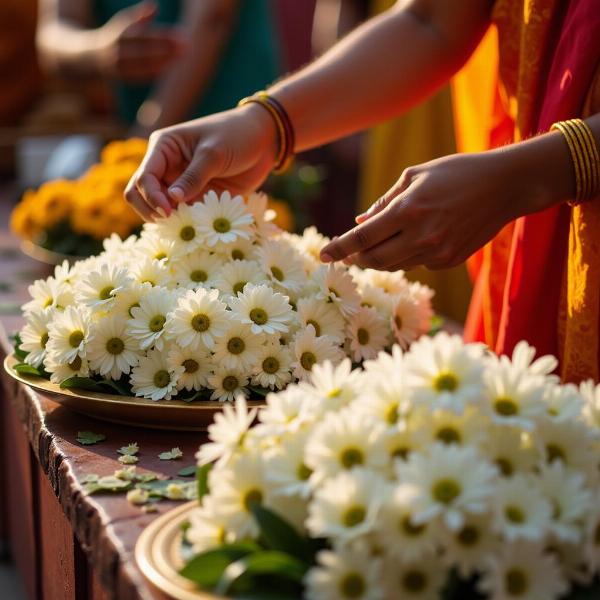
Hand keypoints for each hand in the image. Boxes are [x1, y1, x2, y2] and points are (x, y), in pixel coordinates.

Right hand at [97, 1, 185, 82]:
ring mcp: (121, 66)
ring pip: (145, 65)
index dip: (164, 36)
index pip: (146, 35)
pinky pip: (143, 76)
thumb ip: (140, 17)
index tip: (182, 34)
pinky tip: (171, 66)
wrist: (94, 58)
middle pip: (147, 50)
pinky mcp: (124, 78)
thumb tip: (154, 6)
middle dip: (167, 49)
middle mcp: (119, 51)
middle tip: (187, 47)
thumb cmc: (117, 38)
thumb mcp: (125, 24)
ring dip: (165, 61)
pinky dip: (157, 71)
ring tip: (181, 56)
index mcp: (120, 35)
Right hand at [124, 103, 277, 219]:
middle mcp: (166, 167)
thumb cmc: (237, 135)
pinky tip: (200, 228)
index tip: (168, 211)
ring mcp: (180, 185)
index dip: (150, 197)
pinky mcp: (197, 198)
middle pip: (141, 195)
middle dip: (151, 211)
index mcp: (163, 148)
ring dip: (169, 220)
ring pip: (160, 209)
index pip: (143, 177)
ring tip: (188, 226)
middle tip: (172, 221)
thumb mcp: (214, 154)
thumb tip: (172, 200)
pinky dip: (187, 224)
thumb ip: (194, 177)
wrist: (264, 141)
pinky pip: (184, 215)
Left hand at [320, 148, 560, 270]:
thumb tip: (360, 222)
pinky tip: (417, 238)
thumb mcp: (415, 176)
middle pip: (374, 259)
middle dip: (356, 257)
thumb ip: (384, 202)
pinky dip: (408, 254)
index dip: (339, 248)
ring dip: (380, 257)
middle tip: (348, 253)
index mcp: (408, 210)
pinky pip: (418, 263)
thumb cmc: (456, 172)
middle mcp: (421, 236)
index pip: (362, 237)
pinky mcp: (449, 261)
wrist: (505, 186)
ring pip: (394, 264)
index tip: (322, 256)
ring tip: (376, 245)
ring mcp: (437, 252)